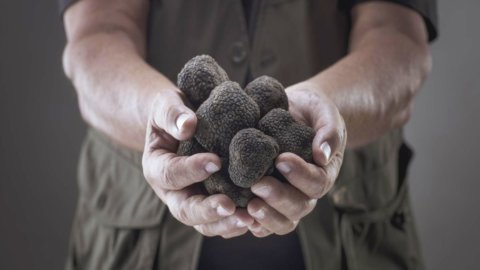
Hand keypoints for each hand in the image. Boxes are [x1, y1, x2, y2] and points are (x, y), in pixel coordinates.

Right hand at [142, 89, 253, 237]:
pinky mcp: (211, 204)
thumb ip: (172, 114)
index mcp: (157, 168)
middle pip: (185, 210)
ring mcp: (192, 201)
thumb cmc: (174, 111)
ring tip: (249, 220)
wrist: (184, 123)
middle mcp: (172, 192)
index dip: (191, 170)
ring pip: (204, 224)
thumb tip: (187, 126)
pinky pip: (222, 221)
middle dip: (207, 210)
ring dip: (225, 224)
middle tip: (229, 206)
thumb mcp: (166, 104)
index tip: (216, 161)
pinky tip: (258, 220)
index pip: (171, 174)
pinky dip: (237, 223)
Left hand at [247, 82, 346, 236]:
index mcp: (323, 172)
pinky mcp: (267, 198)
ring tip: (249, 205)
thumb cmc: (312, 110)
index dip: (301, 175)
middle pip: (300, 207)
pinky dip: (254, 222)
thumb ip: (329, 131)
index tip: (281, 159)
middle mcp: (306, 191)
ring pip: (283, 220)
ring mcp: (287, 197)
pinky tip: (240, 214)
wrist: (293, 111)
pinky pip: (264, 220)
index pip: (317, 182)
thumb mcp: (324, 112)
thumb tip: (322, 156)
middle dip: (279, 198)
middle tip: (258, 184)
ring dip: (267, 215)